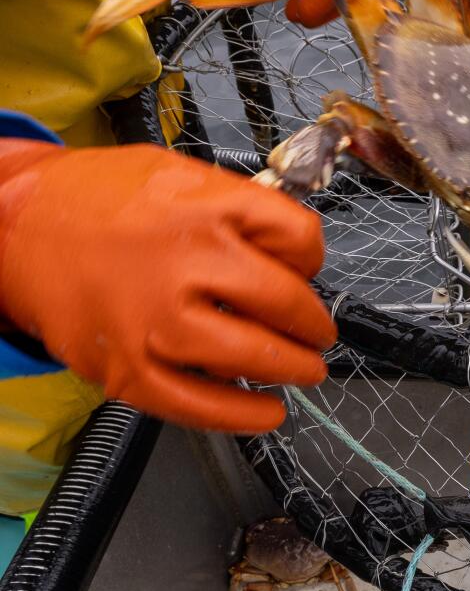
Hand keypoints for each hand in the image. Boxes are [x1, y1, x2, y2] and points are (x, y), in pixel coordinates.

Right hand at [0, 142, 335, 432]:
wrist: (14, 225)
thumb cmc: (102, 198)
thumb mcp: (182, 174)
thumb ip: (241, 210)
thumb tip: (295, 260)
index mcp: (206, 207)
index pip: (299, 240)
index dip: (313, 261)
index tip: (308, 273)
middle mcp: (183, 262)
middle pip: (283, 302)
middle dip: (312, 326)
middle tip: (318, 335)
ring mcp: (153, 319)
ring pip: (249, 356)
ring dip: (291, 369)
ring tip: (304, 370)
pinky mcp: (125, 368)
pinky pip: (197, 404)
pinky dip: (241, 415)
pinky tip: (267, 413)